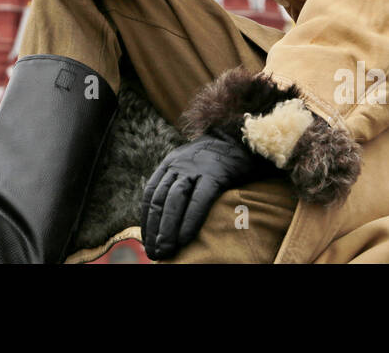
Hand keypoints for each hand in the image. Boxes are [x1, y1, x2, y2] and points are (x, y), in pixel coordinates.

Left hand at [140, 130, 278, 259]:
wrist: (242, 137)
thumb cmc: (217, 159)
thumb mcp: (190, 163)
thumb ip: (177, 181)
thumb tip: (167, 215)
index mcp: (170, 163)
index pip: (151, 194)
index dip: (147, 219)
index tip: (147, 239)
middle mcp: (179, 165)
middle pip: (160, 200)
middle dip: (155, 229)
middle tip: (154, 252)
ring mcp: (196, 169)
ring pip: (174, 201)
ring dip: (167, 228)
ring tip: (166, 250)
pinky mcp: (215, 175)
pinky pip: (198, 201)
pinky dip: (189, 221)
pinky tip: (184, 238)